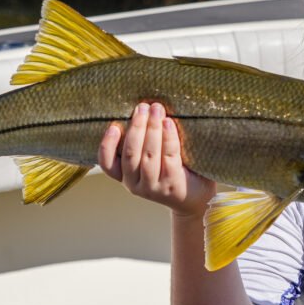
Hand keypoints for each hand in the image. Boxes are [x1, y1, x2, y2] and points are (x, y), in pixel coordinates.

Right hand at [98, 102, 216, 217]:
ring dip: (151, 129)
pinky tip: (168, 123)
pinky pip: (168, 156)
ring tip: (156, 110)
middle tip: (143, 107)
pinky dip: (168, 138)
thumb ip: (141, 144)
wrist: (196, 197)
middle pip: (130, 154)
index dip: (107, 145)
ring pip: (148, 155)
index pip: (108, 164)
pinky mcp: (171, 184)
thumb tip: (142, 110)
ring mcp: (153, 186)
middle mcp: (134, 184)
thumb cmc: (171, 171)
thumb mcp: (150, 161)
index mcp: (125, 176)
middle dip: (136, 127)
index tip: (113, 126)